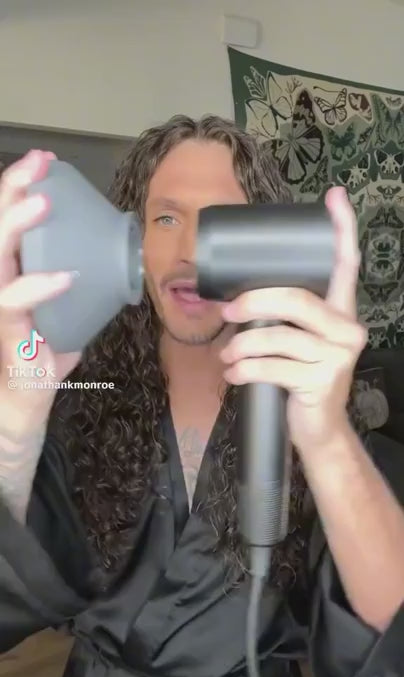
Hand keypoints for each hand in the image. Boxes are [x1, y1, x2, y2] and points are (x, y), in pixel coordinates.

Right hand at [0, 150, 79, 430]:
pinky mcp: (8, 332)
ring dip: (16, 225)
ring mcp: (0, 304)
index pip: (6, 221)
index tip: (44, 161)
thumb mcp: (65, 310)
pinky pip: (16, 303)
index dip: (19, 187)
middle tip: (38, 163)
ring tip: (42, 201)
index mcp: (11, 270)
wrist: (25, 397)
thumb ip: (81, 286)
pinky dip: (40, 287)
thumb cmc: (42, 351)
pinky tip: (65, 276)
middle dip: (14, 189)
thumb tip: (118, 265)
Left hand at [220, 187, 366, 450]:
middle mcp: (347, 329)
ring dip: (242, 345)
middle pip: (296, 298)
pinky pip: (272, 368)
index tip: (334, 195)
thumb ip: (283, 318)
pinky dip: (244, 370)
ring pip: (278, 337)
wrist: (319, 428)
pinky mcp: (321, 382)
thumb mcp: (298, 342)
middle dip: (253, 302)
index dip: (341, 229)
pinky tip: (233, 375)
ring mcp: (337, 356)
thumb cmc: (302, 377)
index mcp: (341, 311)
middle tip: (227, 312)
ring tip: (226, 356)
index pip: (345, 264)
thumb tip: (236, 301)